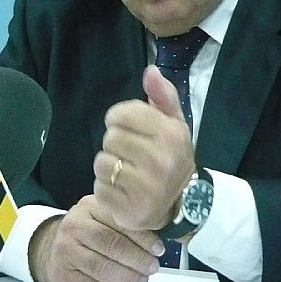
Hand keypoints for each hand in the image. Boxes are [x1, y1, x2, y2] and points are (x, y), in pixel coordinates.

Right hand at [28, 195, 162, 281]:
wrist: (51, 247)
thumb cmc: (85, 231)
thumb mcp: (101, 215)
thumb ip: (124, 221)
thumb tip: (157, 235)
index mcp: (89, 206)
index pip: (119, 221)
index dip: (143, 236)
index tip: (158, 247)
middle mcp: (74, 226)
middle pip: (111, 244)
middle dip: (138, 258)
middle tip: (153, 265)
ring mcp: (66, 251)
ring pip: (103, 268)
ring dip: (129, 276)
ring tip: (143, 277)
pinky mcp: (63, 275)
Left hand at [94, 65, 195, 230]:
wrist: (180, 204)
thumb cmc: (171, 155)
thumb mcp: (173, 122)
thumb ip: (162, 94)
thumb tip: (150, 71)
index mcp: (171, 134)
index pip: (121, 114)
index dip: (118, 118)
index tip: (128, 127)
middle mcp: (161, 161)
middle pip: (110, 138)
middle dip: (116, 142)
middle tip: (131, 153)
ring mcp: (146, 188)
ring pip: (102, 163)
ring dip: (109, 166)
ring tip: (127, 171)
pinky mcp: (130, 210)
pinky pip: (99, 188)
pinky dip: (106, 188)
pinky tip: (123, 189)